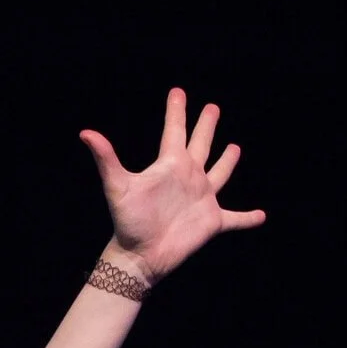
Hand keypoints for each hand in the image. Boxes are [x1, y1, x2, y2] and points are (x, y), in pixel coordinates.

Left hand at [81, 89, 263, 284]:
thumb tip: (85, 133)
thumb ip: (106, 159)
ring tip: (235, 148)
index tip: (178, 91)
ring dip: (228, 162)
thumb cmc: (128, 221)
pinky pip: (236, 218)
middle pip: (201, 145)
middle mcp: (188, 178)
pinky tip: (261, 216)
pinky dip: (248, 218)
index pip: (174, 131)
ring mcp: (202, 199)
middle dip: (206, 126)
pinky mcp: (212, 221)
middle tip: (212, 107)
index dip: (176, 112)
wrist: (140, 256)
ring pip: (220, 174)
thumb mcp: (118, 186)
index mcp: (170, 166)